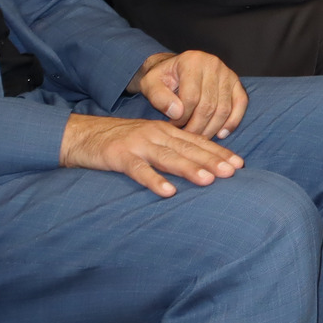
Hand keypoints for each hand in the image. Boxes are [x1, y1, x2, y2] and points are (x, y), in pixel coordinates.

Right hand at [60, 113, 244, 197]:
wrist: (83, 135)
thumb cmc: (121, 142)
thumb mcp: (150, 141)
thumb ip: (171, 149)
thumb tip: (200, 166)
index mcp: (165, 131)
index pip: (198, 142)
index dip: (219, 152)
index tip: (239, 164)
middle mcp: (156, 134)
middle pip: (188, 148)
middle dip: (212, 160)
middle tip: (233, 172)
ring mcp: (138, 145)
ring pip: (168, 157)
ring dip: (189, 169)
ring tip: (208, 180)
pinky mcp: (120, 156)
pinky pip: (139, 170)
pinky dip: (154, 180)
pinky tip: (168, 191)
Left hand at [128, 50, 247, 140]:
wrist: (174, 68)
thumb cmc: (161, 78)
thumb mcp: (150, 84)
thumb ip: (158, 97)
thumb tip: (177, 112)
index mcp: (191, 61)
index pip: (191, 97)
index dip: (181, 118)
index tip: (172, 127)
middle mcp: (213, 64)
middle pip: (208, 105)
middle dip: (196, 127)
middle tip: (185, 137)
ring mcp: (227, 73)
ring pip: (224, 108)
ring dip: (211, 128)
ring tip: (198, 137)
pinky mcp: (236, 82)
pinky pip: (241, 104)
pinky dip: (232, 121)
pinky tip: (221, 134)